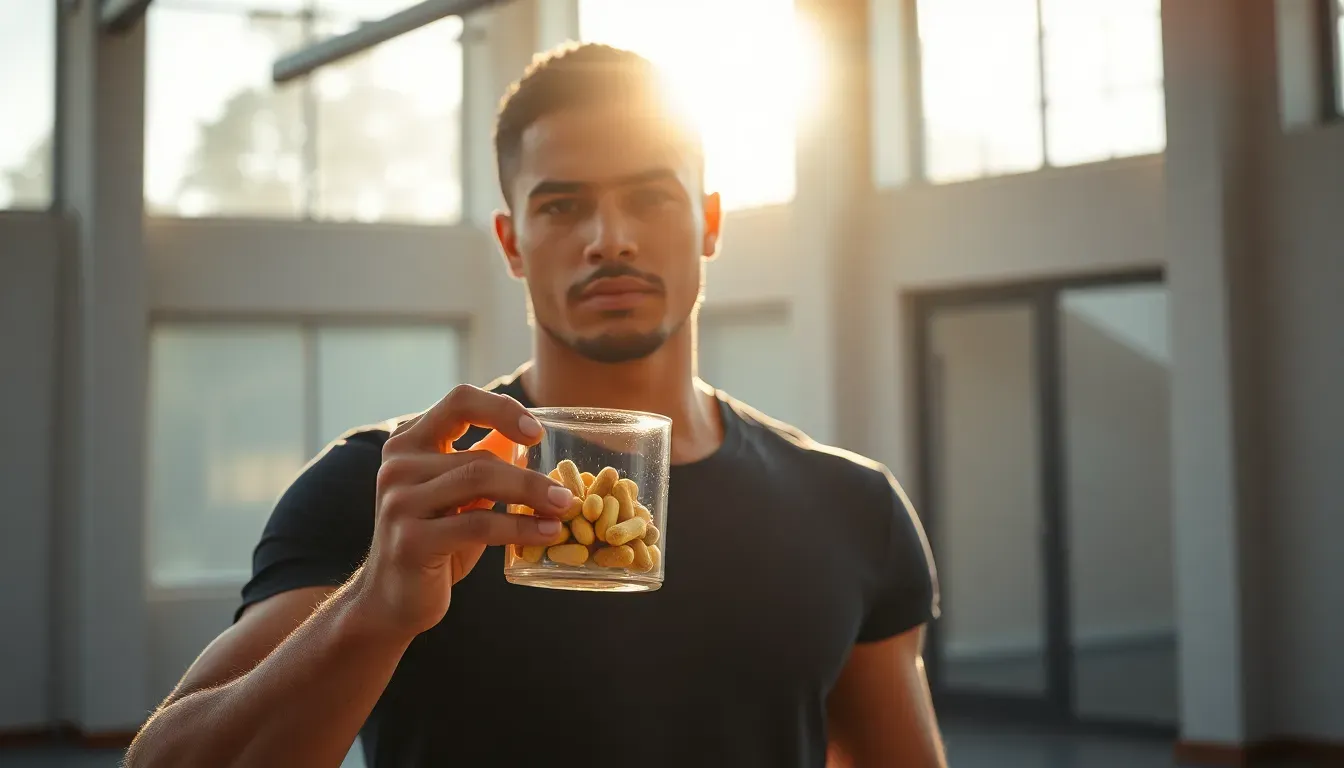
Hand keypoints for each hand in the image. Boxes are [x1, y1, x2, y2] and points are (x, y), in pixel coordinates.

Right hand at [352, 385, 574, 638]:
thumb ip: (481, 462)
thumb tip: (529, 437)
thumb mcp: (458, 496)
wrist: (391, 599)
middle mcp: (398, 465)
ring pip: (481, 483)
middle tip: (568, 494)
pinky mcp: (411, 540)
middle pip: (480, 456)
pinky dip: (519, 527)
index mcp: (408, 443)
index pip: (460, 401)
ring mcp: (400, 502)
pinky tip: (546, 533)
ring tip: (564, 511)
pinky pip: (478, 524)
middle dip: (531, 477)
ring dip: (531, 497)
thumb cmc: (434, 542)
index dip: (503, 409)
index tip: (537, 433)